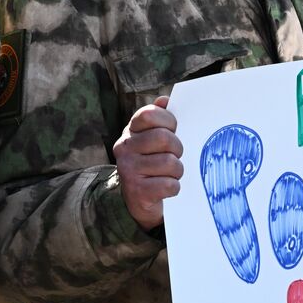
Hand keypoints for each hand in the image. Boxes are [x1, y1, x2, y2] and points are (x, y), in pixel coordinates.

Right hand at [114, 95, 183, 230]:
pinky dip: (174, 187)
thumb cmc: (151, 165)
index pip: (149, 114)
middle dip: (178, 148)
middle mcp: (125, 148)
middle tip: (176, 155)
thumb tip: (165, 100)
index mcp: (130, 131)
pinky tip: (168, 187)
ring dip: (178, 170)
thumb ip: (159, 118)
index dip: (169, 121)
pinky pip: (169, 184)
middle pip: (163, 138)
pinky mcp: (137, 191)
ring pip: (169, 162)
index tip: (174, 130)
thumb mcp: (152, 140)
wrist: (137, 202)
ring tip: (172, 173)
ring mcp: (128, 170)